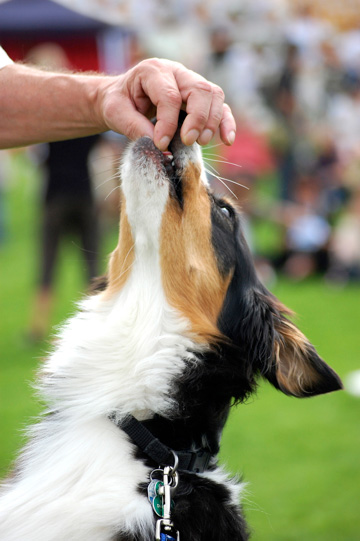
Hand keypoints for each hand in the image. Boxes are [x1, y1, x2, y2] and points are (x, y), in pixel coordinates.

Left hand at [98, 58, 235, 149]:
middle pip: (199, 89)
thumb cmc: (119, 103)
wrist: (123, 98)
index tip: (160, 144)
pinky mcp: (201, 99)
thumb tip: (160, 146)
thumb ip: (134, 126)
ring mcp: (191, 83)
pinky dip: (226, 123)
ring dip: (211, 121)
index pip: (169, 95)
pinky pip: (221, 107)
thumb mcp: (115, 112)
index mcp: (153, 70)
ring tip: (200, 142)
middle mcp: (177, 72)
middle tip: (187, 141)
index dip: (167, 122)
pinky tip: (226, 140)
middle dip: (197, 119)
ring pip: (214, 95)